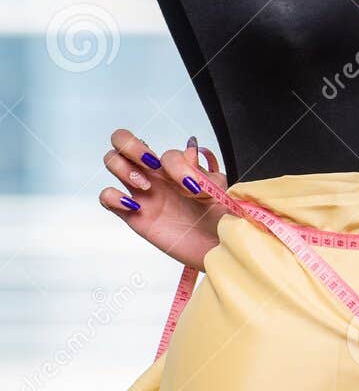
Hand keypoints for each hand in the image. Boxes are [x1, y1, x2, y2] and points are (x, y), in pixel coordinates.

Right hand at [100, 130, 226, 270]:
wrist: (215, 249)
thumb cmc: (218, 219)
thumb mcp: (219, 192)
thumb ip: (205, 173)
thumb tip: (189, 152)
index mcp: (176, 169)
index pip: (166, 152)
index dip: (177, 166)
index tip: (192, 188)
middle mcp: (154, 176)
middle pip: (122, 141)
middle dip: (131, 145)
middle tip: (151, 165)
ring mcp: (141, 194)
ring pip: (112, 162)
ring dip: (124, 169)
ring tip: (147, 187)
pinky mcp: (132, 215)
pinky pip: (106, 198)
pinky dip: (113, 197)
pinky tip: (135, 206)